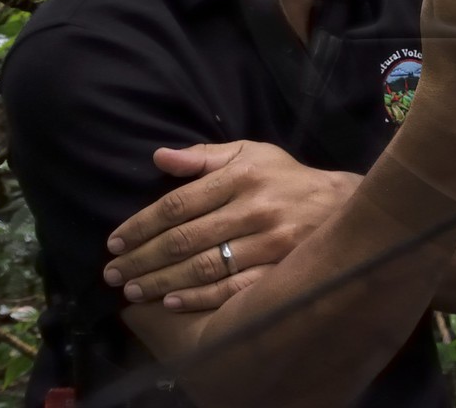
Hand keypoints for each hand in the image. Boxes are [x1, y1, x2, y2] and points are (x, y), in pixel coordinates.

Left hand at [103, 142, 358, 311]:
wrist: (342, 205)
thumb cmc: (286, 178)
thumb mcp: (250, 153)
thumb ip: (203, 157)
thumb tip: (158, 157)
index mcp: (241, 176)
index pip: (178, 204)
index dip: (141, 224)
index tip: (114, 241)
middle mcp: (254, 209)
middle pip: (184, 239)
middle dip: (142, 258)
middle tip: (113, 272)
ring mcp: (269, 242)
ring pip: (202, 267)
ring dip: (161, 281)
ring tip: (133, 290)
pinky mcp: (280, 269)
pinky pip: (231, 288)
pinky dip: (198, 298)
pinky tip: (171, 301)